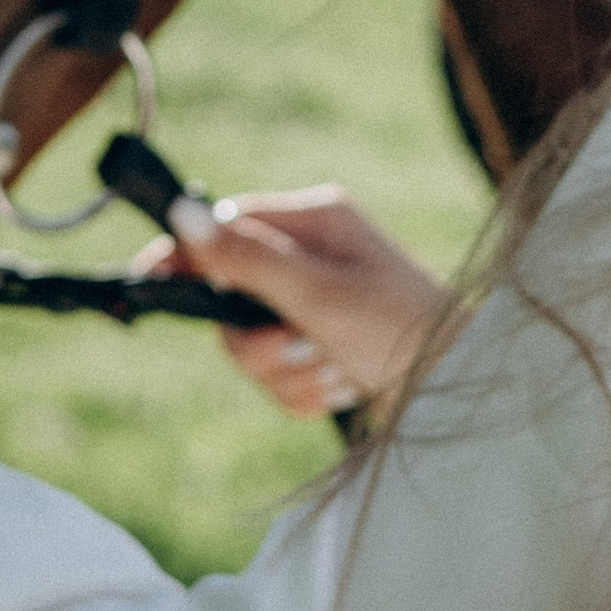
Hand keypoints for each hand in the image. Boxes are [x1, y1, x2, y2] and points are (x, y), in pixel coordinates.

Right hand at [140, 186, 451, 419]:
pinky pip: (279, 376)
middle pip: (230, 299)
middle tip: (301, 348)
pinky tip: (344, 386)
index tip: (146, 281)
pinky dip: (305, 391)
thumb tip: (182, 213)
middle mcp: (313, 258)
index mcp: (315, 222)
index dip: (185, 257)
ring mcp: (316, 306)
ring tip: (335, 371)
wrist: (463, 397)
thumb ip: (248, 259)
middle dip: (259, 341)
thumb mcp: (318, 295)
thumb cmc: (402, 333)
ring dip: (287, 372)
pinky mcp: (322, 348)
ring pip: (251, 346)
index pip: (225, 227)